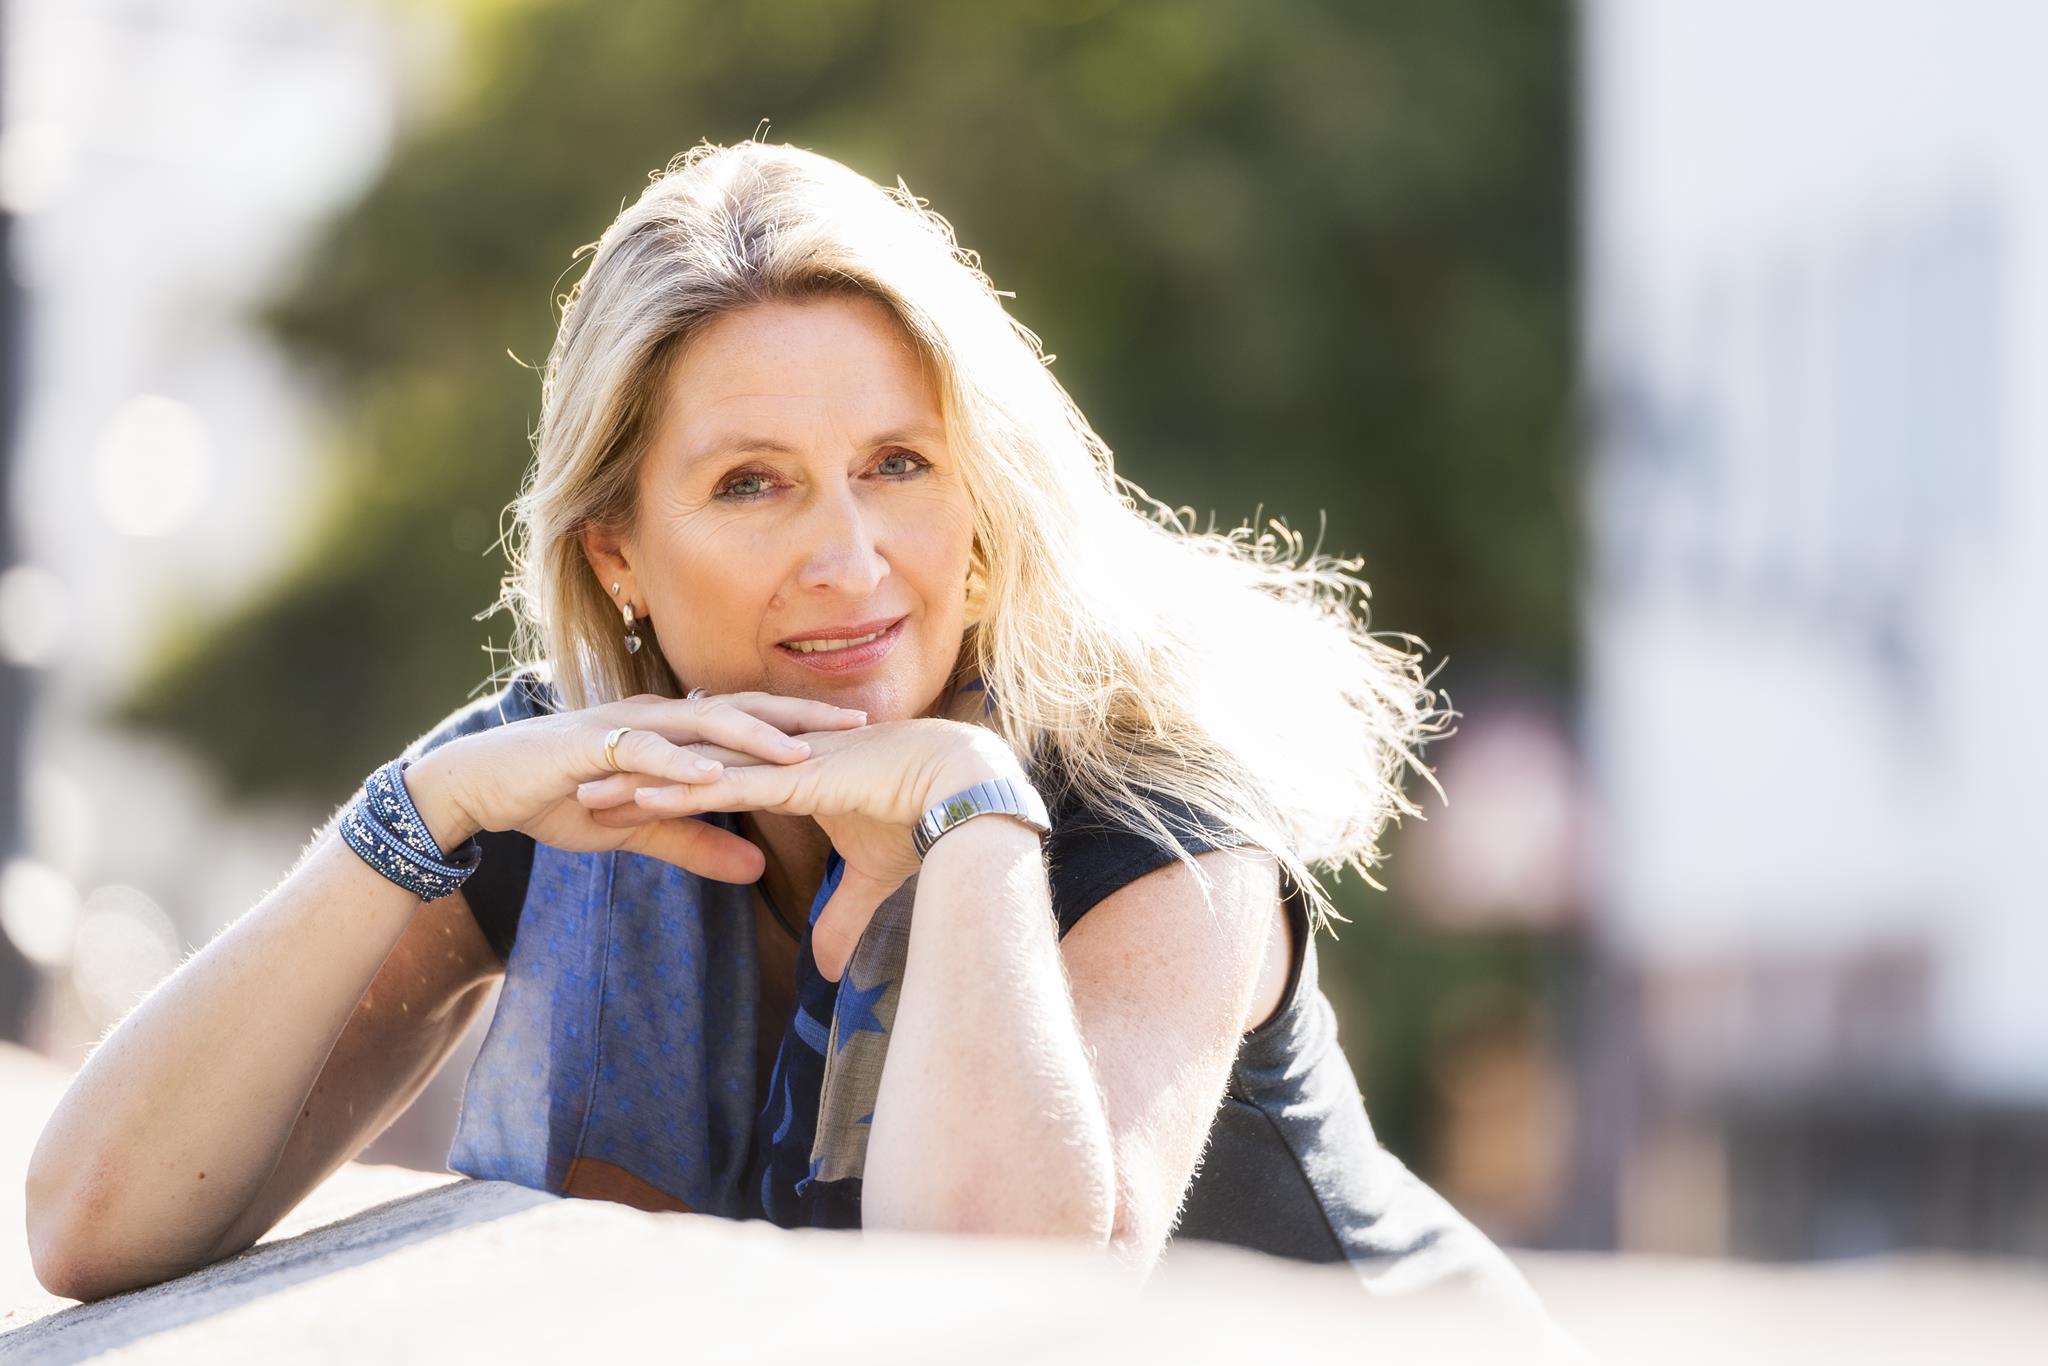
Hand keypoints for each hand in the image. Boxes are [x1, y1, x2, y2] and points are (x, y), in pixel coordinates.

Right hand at [427, 691, 869, 883]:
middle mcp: (660, 715)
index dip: (809, 725)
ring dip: (752, 736)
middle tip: (861, 725)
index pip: (755, 720)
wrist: (482, 786)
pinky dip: (677, 762)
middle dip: (803, 715)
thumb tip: (760, 872)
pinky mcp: (589, 745)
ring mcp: (625, 724)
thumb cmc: (563, 798)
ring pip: (701, 722)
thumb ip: (699, 841)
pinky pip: (641, 750)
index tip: (866, 735)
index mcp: (678, 728)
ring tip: (800, 752)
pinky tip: (710, 776)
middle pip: (744, 707)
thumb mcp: (643, 828)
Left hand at [575, 713, 1029, 978]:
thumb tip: (828, 971)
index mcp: (796, 772)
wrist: (964, 795)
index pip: (719, 777)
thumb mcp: (870, 882)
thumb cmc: (925, 825)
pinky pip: (724, 784)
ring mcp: (783, 764)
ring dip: (639, 782)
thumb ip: (842, 920)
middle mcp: (781, 759)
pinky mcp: (792, 776)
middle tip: (581, 783)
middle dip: (636, 775)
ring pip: (696, 771)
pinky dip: (678, 790)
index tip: (626, 793)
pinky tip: (636, 797)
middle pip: (692, 766)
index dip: (671, 784)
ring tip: (586, 791)